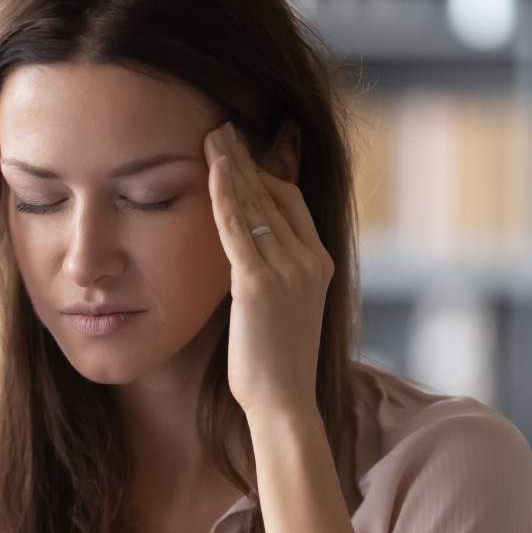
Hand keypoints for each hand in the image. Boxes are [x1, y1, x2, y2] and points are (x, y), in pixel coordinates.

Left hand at [203, 120, 333, 422]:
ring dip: (232, 165)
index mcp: (320, 263)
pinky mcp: (260, 282)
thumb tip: (245, 259)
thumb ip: (271, 277)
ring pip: (257, 203)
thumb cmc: (275, 367)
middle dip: (246, 159)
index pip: (292, 202)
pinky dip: (224, 193)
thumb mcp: (282, 311)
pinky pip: (238, 226)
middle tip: (221, 129)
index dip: (264, 174)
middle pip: (276, 193)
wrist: (285, 403)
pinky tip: (212, 168)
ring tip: (212, 135)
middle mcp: (310, 259)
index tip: (238, 155)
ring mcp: (289, 269)